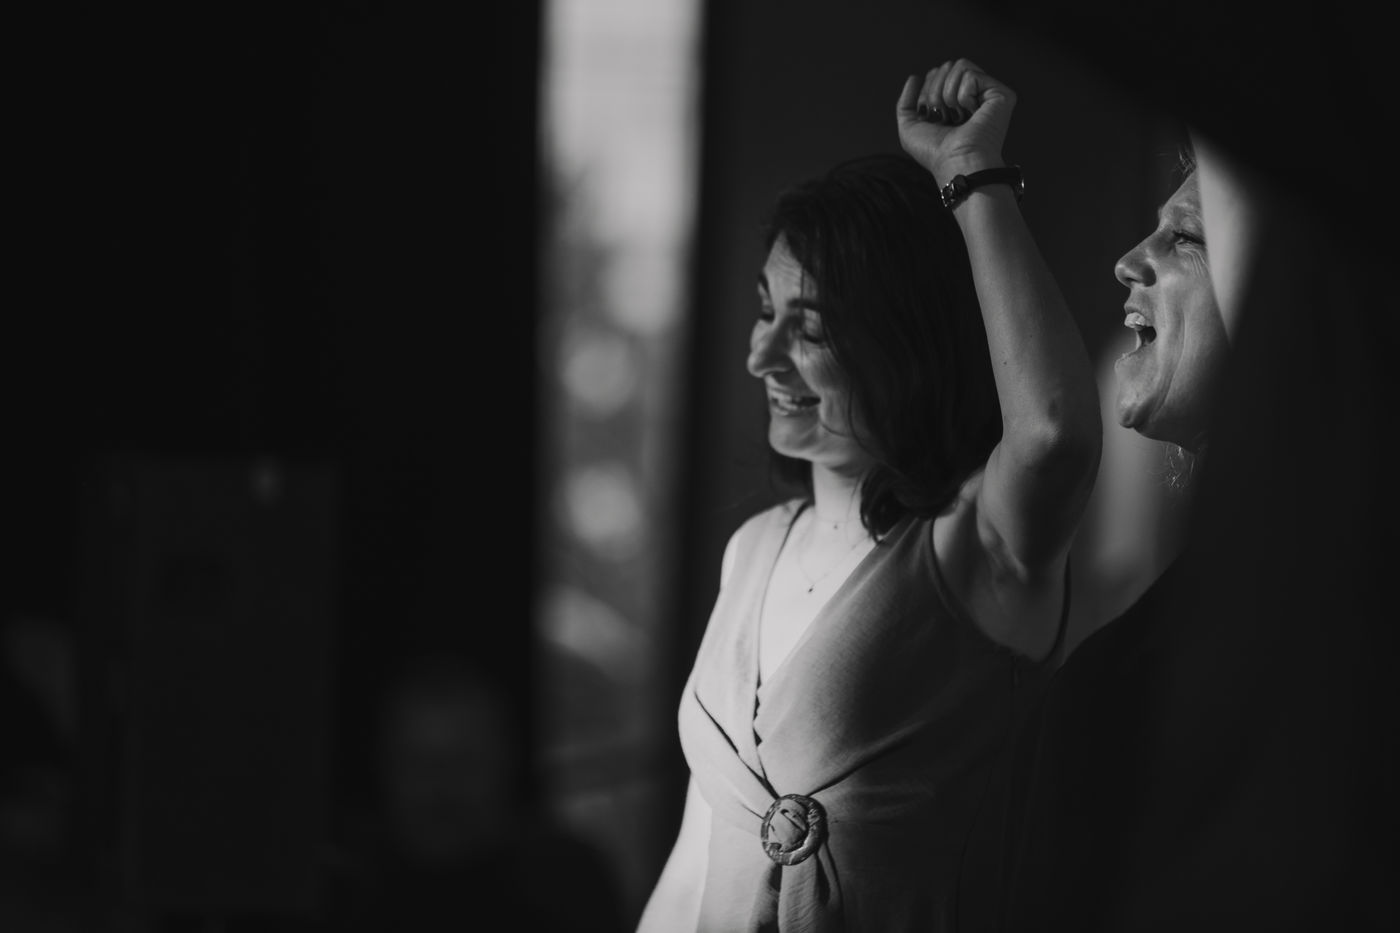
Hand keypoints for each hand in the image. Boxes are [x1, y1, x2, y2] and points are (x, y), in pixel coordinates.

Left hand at [896, 59, 1014, 185]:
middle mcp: (972, 96)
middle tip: (945, 118)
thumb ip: (905, 102)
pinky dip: (963, 95)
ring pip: (958, 65)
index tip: (932, 117)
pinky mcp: (1000, 94)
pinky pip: (969, 73)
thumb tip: (914, 78)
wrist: (956, 163)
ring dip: (948, 95)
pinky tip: (970, 113)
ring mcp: (987, 94)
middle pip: (945, 67)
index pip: (935, 75)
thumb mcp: (909, 128)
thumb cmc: (936, 153)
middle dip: (936, 93)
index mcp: (954, 102)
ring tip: (957, 116)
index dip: (927, 94)